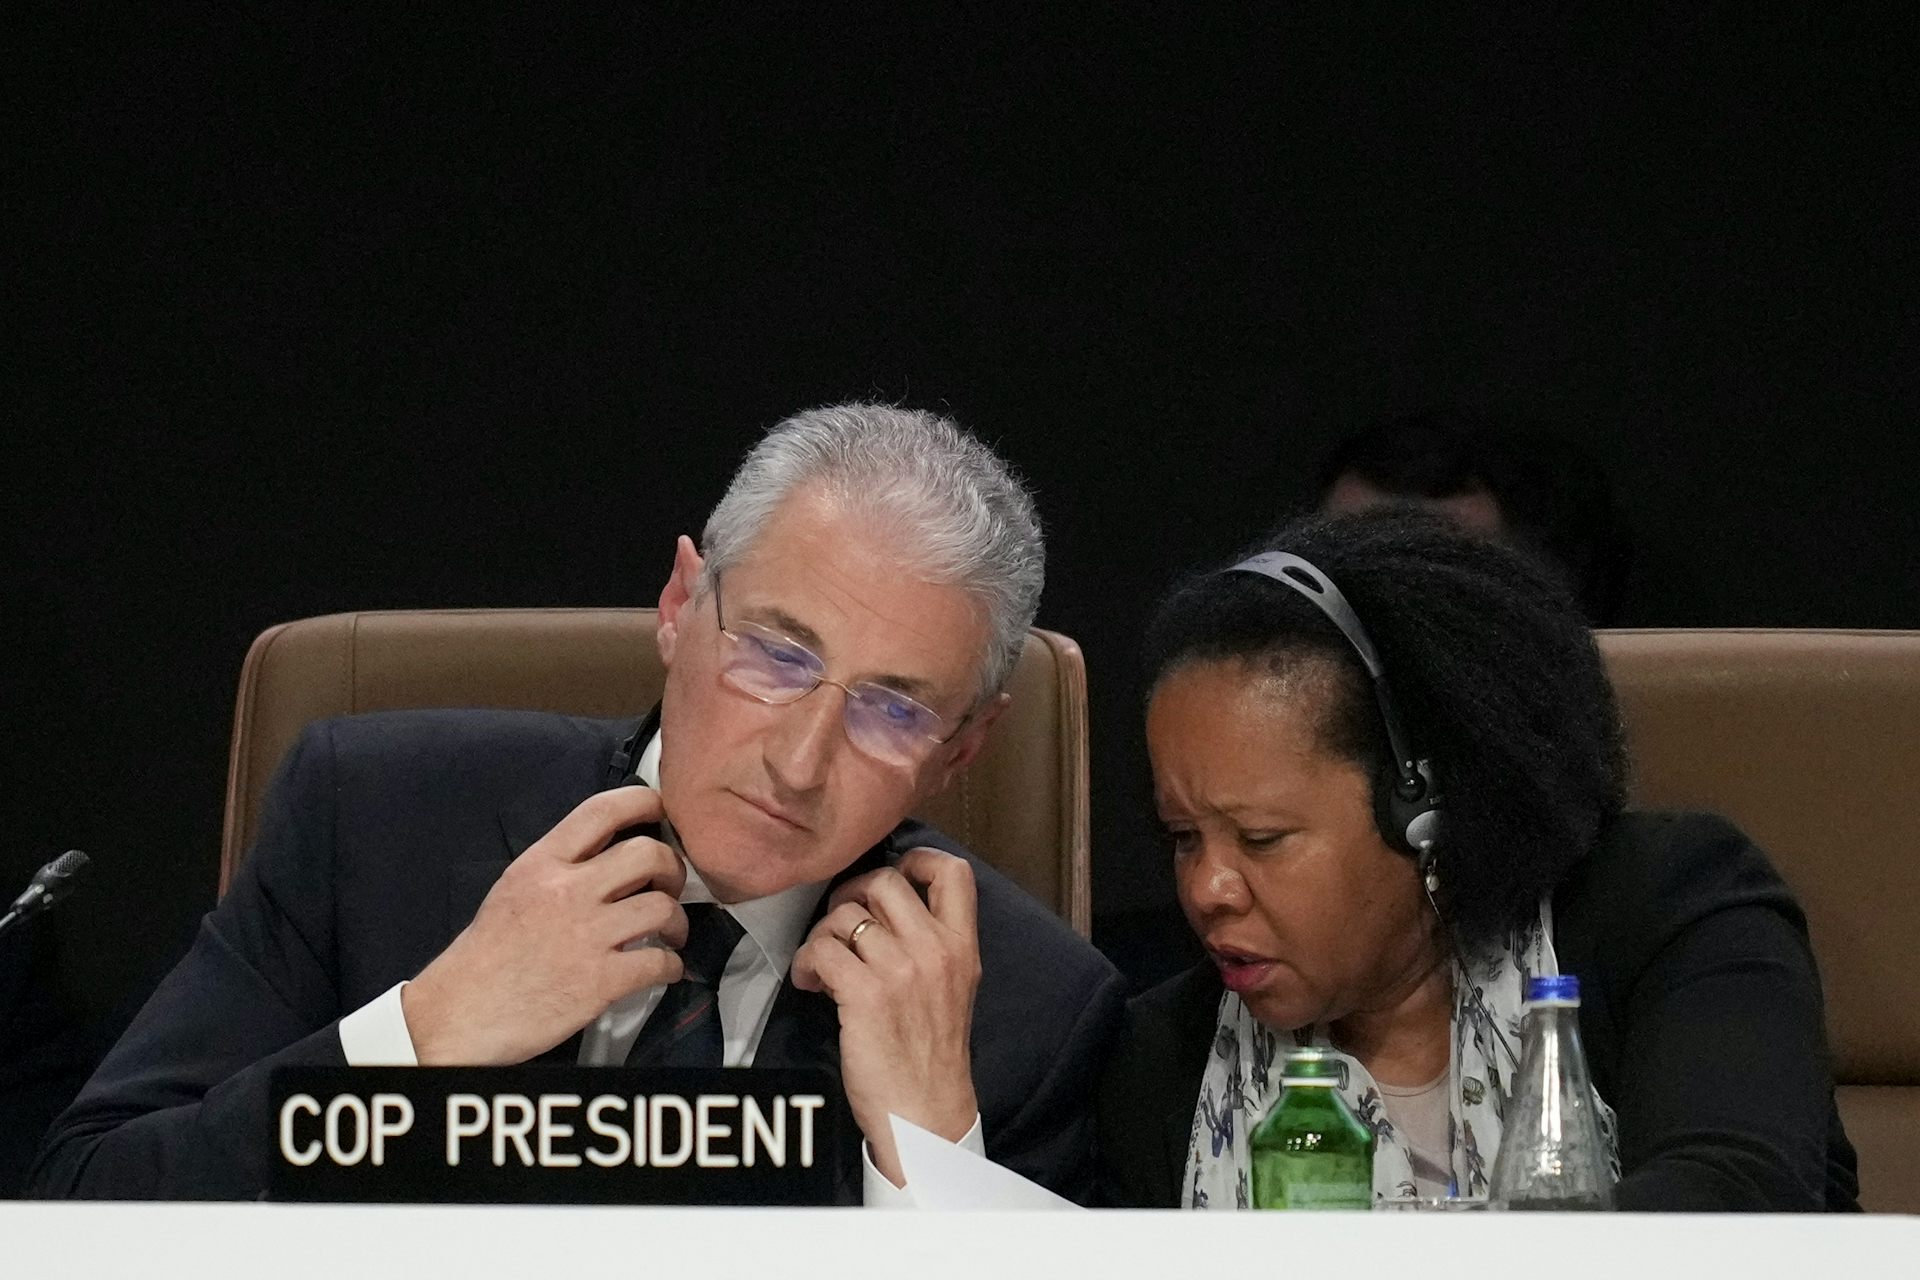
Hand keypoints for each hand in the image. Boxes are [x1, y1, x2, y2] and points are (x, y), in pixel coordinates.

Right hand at [402, 786, 688, 1064]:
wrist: (458, 1016)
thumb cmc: (484, 958)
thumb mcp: (513, 890)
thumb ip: (559, 868)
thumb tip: (606, 857)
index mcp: (541, 865)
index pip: (601, 810)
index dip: (643, 803)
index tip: (661, 812)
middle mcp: (567, 892)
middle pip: (648, 854)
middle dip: (672, 868)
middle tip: (669, 887)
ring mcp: (587, 936)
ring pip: (662, 907)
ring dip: (677, 921)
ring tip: (671, 934)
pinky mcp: (600, 981)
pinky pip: (660, 961)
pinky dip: (672, 966)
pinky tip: (665, 968)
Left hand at [790, 847, 980, 1186]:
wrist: (926, 1115)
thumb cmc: (932, 1057)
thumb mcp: (952, 989)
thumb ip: (930, 946)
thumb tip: (879, 913)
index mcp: (963, 946)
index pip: (954, 871)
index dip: (917, 858)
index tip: (893, 876)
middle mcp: (936, 950)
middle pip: (885, 880)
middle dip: (852, 894)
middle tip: (840, 923)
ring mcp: (901, 970)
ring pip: (845, 914)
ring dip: (822, 935)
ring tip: (821, 965)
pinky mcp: (866, 994)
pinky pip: (822, 949)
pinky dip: (807, 962)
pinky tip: (811, 983)